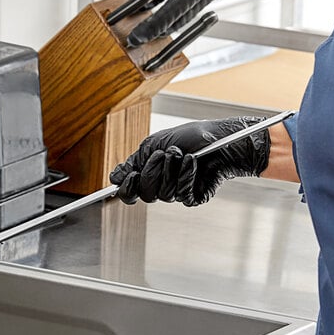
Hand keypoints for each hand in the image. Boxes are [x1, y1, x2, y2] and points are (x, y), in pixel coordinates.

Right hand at [109, 116, 270, 205]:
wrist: (219, 139)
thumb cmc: (190, 137)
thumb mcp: (155, 143)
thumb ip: (134, 161)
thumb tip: (114, 178)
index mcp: (147, 173)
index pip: (128, 192)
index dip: (127, 187)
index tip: (132, 174)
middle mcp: (160, 185)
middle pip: (144, 194)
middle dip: (153, 171)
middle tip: (164, 153)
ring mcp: (176, 192)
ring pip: (162, 195)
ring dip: (171, 170)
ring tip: (181, 154)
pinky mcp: (193, 197)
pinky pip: (182, 195)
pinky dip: (186, 175)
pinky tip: (192, 162)